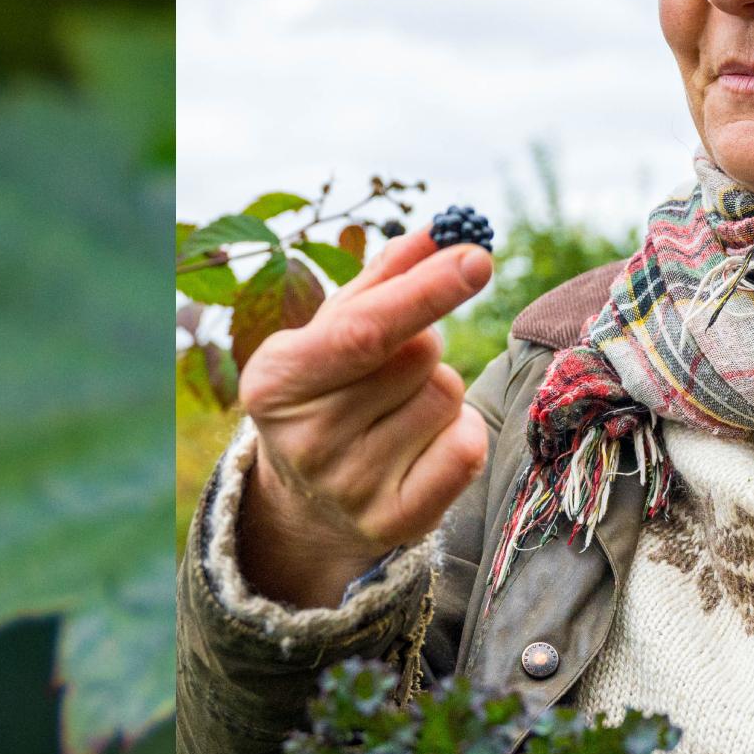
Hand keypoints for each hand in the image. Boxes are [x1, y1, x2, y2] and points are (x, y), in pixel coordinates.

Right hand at [232, 231, 496, 607]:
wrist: (308, 498)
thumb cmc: (331, 387)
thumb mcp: (337, 327)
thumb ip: (388, 275)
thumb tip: (446, 229)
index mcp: (276, 380)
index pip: (363, 331)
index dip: (425, 291)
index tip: (478, 257)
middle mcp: (304, 440)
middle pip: (420, 356)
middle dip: (424, 344)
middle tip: (391, 369)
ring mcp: (347, 488)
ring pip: (447, 397)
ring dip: (440, 390)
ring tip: (399, 410)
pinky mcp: (393, 524)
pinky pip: (466, 450)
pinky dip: (461, 432)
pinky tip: (423, 443)